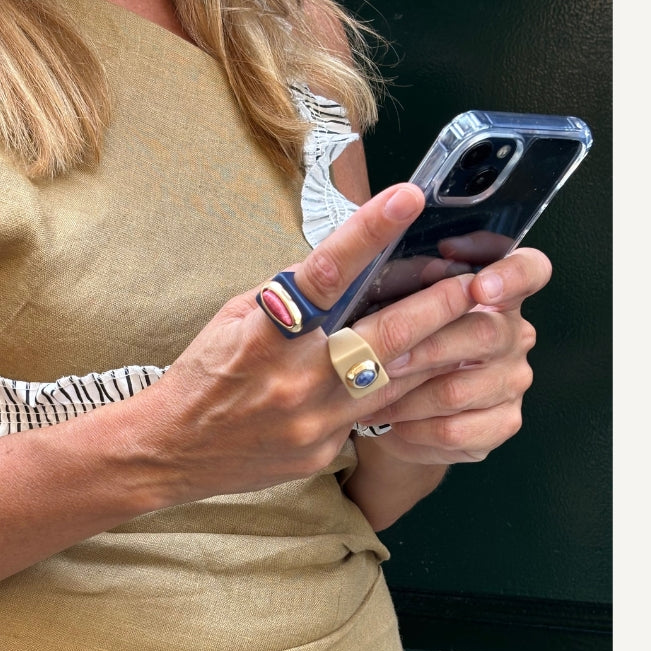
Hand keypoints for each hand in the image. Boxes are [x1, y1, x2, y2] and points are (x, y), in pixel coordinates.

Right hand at [127, 183, 483, 503]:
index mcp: (264, 333)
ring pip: (397, 381)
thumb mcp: (237, 317)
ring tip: (480, 323)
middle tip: (478, 282)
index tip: (407, 199)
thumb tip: (350, 265)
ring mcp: (313, 420)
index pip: (323, 273)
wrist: (170, 451)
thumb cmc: (206, 373)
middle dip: (439, 306)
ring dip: (442, 350)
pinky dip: (411, 389)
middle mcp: (293, 377)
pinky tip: (442, 372)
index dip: (368, 233)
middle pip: (383, 338)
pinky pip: (379, 415)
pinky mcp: (324, 449)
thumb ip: (293, 294)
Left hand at [355, 247, 551, 465]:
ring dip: (407, 394)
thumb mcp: (402, 306)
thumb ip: (410, 284)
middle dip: (427, 346)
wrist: (404, 413)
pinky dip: (414, 427)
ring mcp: (514, 381)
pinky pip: (454, 429)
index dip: (511, 275)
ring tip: (369, 394)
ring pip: (459, 389)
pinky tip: (392, 421)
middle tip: (385, 357)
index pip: (530, 270)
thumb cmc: (403, 346)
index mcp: (498, 292)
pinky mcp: (503, 423)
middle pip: (485, 333)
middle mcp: (515, 334)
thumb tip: (399, 262)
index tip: (478, 286)